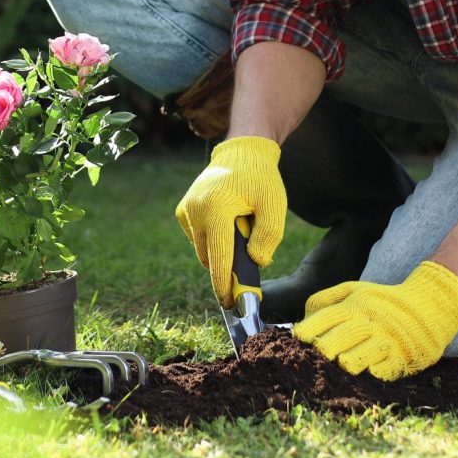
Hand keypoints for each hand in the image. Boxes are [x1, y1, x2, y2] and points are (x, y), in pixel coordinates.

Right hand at [174, 136, 285, 305]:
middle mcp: (196, 210)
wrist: (243, 152)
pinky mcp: (183, 210)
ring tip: (240, 235)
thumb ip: (268, 236)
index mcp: (217, 208)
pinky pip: (197, 238)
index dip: (225, 285)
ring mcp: (187, 210)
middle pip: (210, 257)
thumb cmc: (261, 179)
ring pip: (203, 249)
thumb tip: (256, 263)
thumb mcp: (274, 205)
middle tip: (246, 276)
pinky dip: (211, 239)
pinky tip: (227, 225)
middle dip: (226, 269)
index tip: (232, 305)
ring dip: (219, 252)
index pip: (219, 258)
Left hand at [292, 260, 457, 379]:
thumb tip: (304, 316)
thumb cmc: (382, 301)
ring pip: (364, 352)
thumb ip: (327, 299)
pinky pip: (389, 366)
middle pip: (343, 335)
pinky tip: (371, 371)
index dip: (311, 326)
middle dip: (326, 346)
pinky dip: (379, 370)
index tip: (297, 336)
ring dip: (350, 360)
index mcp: (355, 305)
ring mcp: (387, 339)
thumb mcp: (355, 290)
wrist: (427, 304)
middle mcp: (369, 321)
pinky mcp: (402, 356)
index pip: (329, 316)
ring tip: (341, 363)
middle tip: (316, 354)